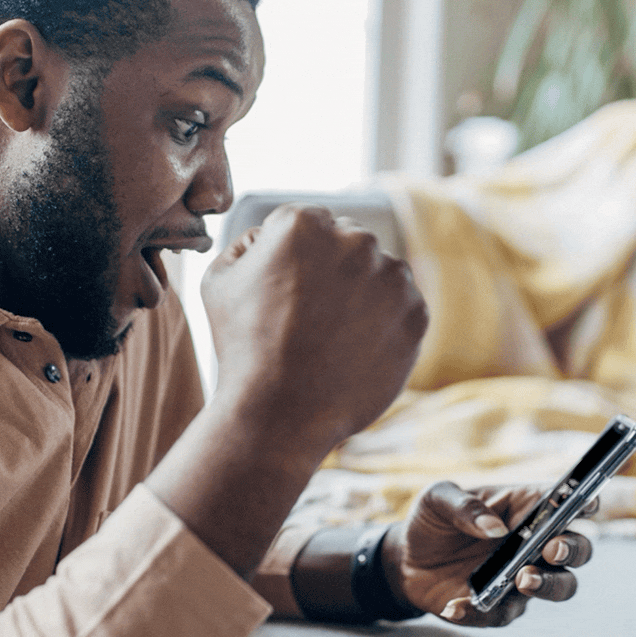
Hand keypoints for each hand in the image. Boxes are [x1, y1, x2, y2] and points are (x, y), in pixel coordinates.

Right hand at [202, 204, 428, 462]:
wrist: (280, 413)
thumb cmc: (242, 347)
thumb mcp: (218, 281)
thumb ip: (246, 244)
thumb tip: (267, 237)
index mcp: (304, 223)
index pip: (309, 225)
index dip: (295, 259)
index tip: (287, 292)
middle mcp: (355, 240)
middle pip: (349, 244)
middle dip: (333, 271)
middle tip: (309, 318)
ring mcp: (392, 277)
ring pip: (380, 274)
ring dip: (362, 295)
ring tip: (331, 338)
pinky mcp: (417, 314)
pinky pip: (403, 309)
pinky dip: (384, 325)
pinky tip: (353, 351)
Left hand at [383, 482, 595, 627]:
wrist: (406, 559)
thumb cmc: (432, 520)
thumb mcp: (437, 500)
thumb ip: (463, 506)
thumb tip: (494, 527)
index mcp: (524, 508)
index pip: (565, 502)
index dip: (583, 501)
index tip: (586, 504)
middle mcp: (534, 544)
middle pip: (577, 549)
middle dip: (572, 549)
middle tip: (551, 550)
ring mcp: (524, 577)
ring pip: (561, 586)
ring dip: (549, 585)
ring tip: (523, 580)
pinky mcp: (503, 607)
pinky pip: (504, 613)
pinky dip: (480, 611)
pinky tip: (454, 605)